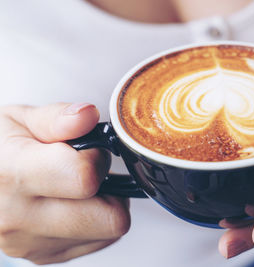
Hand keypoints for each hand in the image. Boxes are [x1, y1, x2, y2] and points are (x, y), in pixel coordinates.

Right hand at [0, 103, 129, 263]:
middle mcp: (20, 217)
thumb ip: (58, 117)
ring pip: (107, 233)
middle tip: (90, 173)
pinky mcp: (43, 256)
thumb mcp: (19, 119)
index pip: (84, 179)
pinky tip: (70, 205)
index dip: (97, 159)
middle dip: (111, 191)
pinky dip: (92, 223)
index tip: (89, 151)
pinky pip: (96, 242)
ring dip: (102, 208)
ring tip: (76, 188)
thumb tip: (87, 115)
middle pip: (109, 218)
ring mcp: (31, 243)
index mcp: (13, 174)